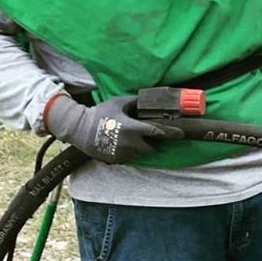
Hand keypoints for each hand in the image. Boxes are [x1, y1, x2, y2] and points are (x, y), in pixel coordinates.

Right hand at [45, 94, 180, 163]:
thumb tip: (149, 99)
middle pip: (151, 147)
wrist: (79, 130)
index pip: (157, 132)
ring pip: (140, 153)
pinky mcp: (116, 160)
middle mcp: (130, 144)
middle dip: (153, 143)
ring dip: (140, 147)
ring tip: (131, 138)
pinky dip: (129, 152)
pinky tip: (121, 143)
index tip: (181, 134)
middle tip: (147, 136)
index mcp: (133, 129)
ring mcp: (123, 154)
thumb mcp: (119, 103)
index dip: (171, 133)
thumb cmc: (101, 114)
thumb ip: (135, 102)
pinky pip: (129, 157)